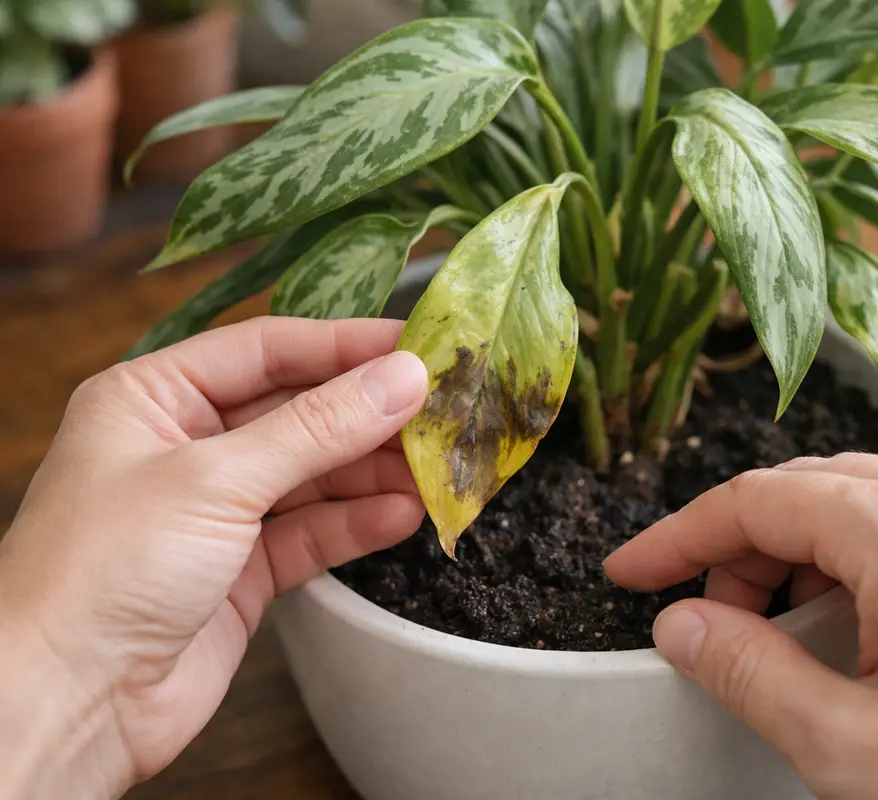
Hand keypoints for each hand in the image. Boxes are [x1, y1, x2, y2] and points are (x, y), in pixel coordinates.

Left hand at [0, 318, 427, 798]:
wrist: (65, 704)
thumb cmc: (101, 571)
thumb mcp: (215, 478)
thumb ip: (318, 427)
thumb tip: (404, 378)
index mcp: (153, 398)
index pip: (266, 350)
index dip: (345, 345)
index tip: (418, 344)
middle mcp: (185, 446)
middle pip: (298, 411)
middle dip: (368, 412)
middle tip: (442, 408)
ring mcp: (216, 510)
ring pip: (314, 474)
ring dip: (374, 470)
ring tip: (437, 465)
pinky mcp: (243, 570)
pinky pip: (314, 531)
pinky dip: (359, 521)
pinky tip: (405, 513)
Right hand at [605, 455, 877, 798]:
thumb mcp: (850, 747)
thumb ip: (745, 673)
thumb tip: (683, 628)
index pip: (753, 500)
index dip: (678, 537)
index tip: (634, 571)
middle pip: (816, 491)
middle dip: (747, 550)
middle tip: (715, 622)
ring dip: (819, 555)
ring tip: (800, 635)